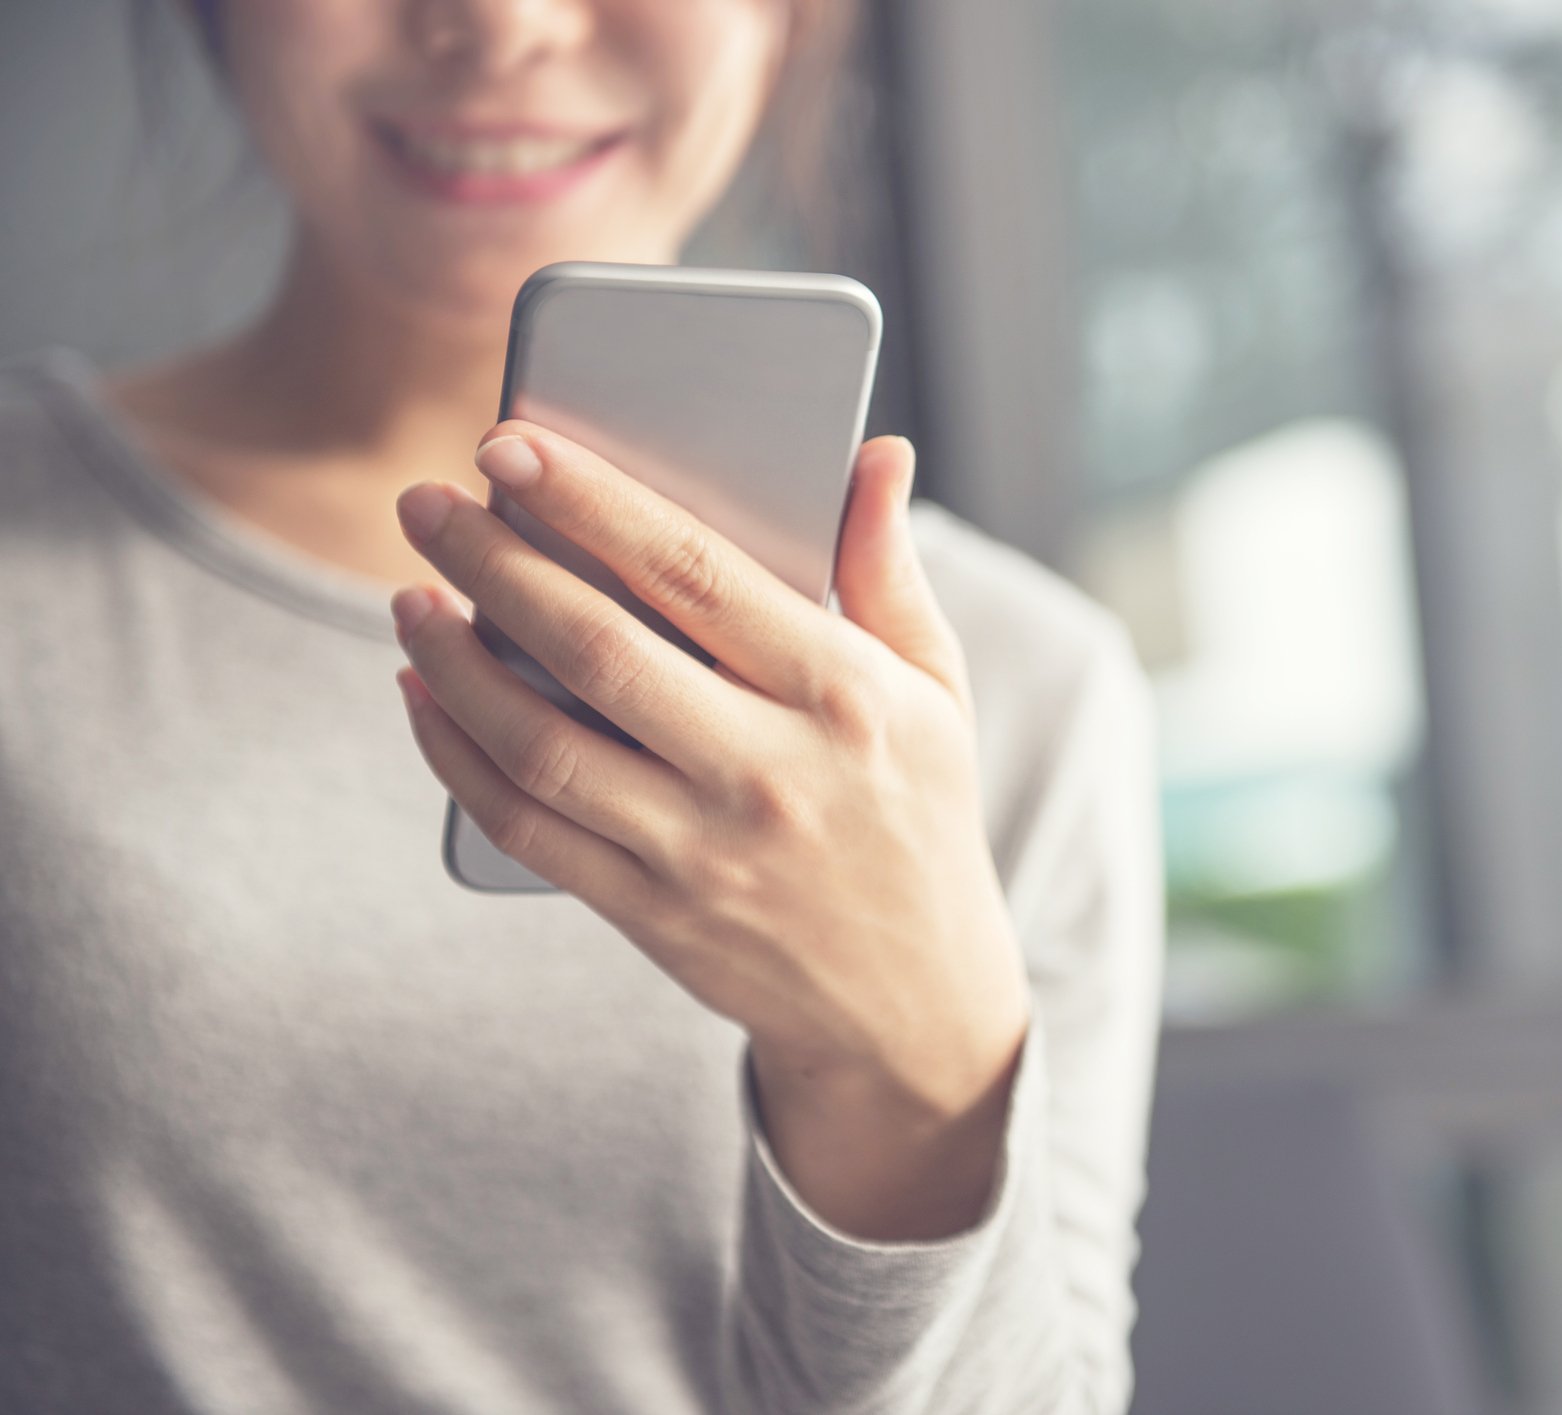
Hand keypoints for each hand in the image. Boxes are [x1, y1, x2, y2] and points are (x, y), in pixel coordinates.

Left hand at [389, 421, 1030, 1239]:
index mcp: (844, 694)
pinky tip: (423, 696)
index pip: (696, 573)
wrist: (912, 1003)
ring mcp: (705, 852)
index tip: (510, 444)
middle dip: (492, 563)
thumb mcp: (934, 690)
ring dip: (454, 662)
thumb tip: (879, 452)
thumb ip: (889, 568)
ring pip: (542, 742)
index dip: (592, 502)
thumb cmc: (917, 815)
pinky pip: (526, 828)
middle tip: (423, 503)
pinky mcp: (653, 914)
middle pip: (597, 649)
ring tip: (409, 595)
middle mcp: (772, 773)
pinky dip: (457, 757)